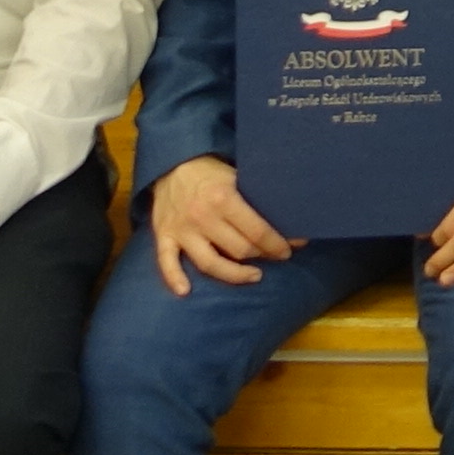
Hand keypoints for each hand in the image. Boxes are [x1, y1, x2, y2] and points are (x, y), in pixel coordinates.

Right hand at [149, 156, 292, 289]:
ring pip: (209, 263)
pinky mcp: (163, 236)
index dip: (276, 244)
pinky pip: (166, 262)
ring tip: (254, 275)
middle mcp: (202, 217)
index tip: (289, 249)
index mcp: (223, 198)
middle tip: (274, 257)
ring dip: (234, 274)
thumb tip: (286, 214)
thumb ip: (256, 195)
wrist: (171, 163)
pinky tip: (185, 291)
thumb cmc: (210, 171)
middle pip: (238, 249)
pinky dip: (174, 278)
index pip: (256, 231)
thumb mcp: (237, 175)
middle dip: (261, 256)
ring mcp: (181, 230)